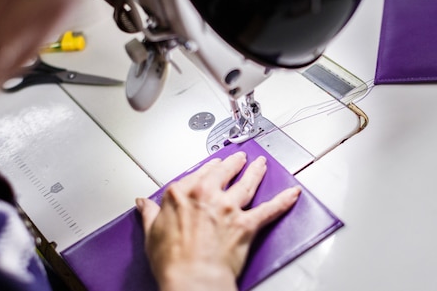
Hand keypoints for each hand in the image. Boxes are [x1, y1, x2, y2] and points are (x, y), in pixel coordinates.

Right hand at [136, 151, 300, 290]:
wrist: (193, 278)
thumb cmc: (172, 260)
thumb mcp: (152, 233)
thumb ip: (151, 214)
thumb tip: (144, 204)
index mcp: (182, 193)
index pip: (198, 174)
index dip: (208, 169)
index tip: (211, 167)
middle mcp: (207, 195)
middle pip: (224, 172)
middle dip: (234, 163)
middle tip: (239, 158)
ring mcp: (228, 208)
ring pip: (247, 183)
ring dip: (256, 172)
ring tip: (260, 164)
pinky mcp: (246, 223)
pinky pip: (269, 209)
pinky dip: (283, 201)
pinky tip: (292, 193)